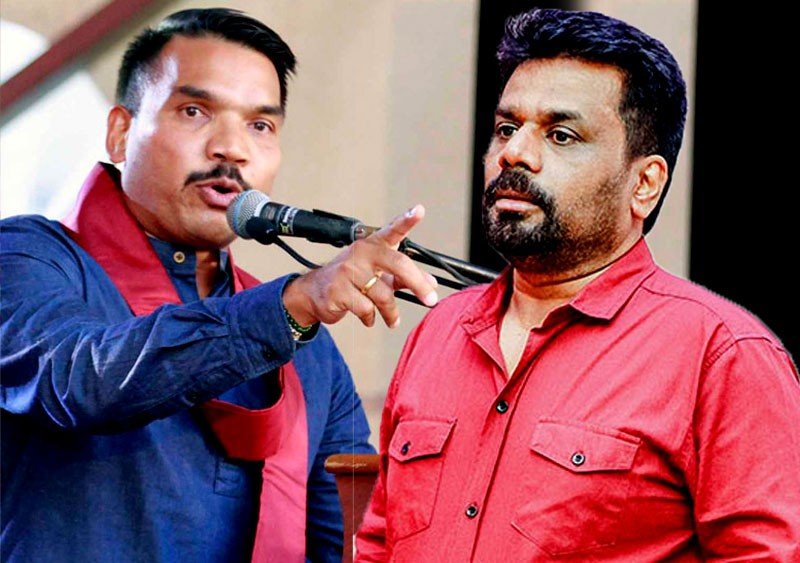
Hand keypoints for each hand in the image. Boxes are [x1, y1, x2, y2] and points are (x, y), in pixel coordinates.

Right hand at [282, 205, 437, 327]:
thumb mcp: (377, 274)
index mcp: (372, 245)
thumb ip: (403, 276)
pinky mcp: (338, 291)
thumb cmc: (350, 279)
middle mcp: (361, 253)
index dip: (407, 220)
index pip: (392, 230)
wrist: (314, 292)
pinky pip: (366, 309)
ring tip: (393, 320)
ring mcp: (348, 271)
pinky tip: (368, 318)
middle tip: (430, 299)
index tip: (419, 210)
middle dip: (418, 284)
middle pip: (398, 264)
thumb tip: (430, 283)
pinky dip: (371, 318)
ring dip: (392, 312)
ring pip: (384, 295)